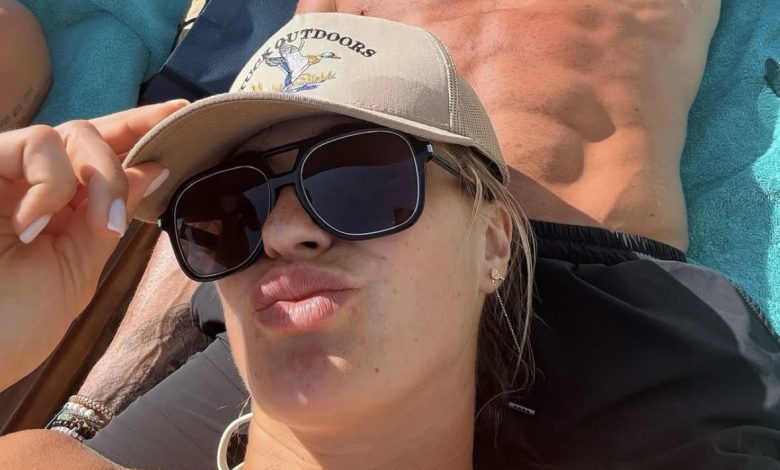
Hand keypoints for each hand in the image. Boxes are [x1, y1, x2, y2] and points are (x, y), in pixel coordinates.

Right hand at [0, 101, 186, 391]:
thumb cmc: (9, 327)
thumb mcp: (75, 270)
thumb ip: (109, 216)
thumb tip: (152, 168)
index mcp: (56, 206)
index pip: (101, 154)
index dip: (139, 129)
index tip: (181, 114)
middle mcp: (27, 183)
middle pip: (90, 133)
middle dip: (124, 158)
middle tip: (128, 205)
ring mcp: (2, 175)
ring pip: (70, 132)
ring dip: (100, 179)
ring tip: (92, 231)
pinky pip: (35, 144)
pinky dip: (51, 184)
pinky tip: (32, 227)